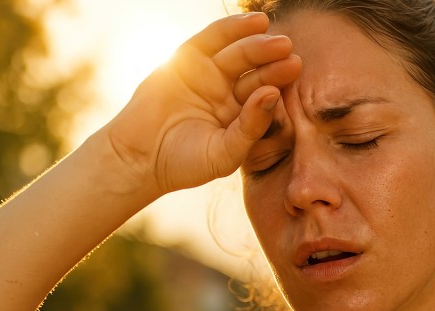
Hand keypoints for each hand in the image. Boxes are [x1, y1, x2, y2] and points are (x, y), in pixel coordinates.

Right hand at [103, 13, 300, 196]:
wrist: (139, 158)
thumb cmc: (185, 163)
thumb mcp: (225, 153)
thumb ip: (251, 127)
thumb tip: (272, 94)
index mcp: (244, 116)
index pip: (266, 95)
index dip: (280, 82)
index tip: (295, 69)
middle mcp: (230, 93)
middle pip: (256, 72)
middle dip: (273, 61)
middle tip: (289, 50)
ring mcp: (209, 75)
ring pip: (238, 54)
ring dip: (257, 44)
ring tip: (277, 38)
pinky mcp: (188, 60)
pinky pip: (213, 40)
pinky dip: (231, 29)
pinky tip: (254, 23)